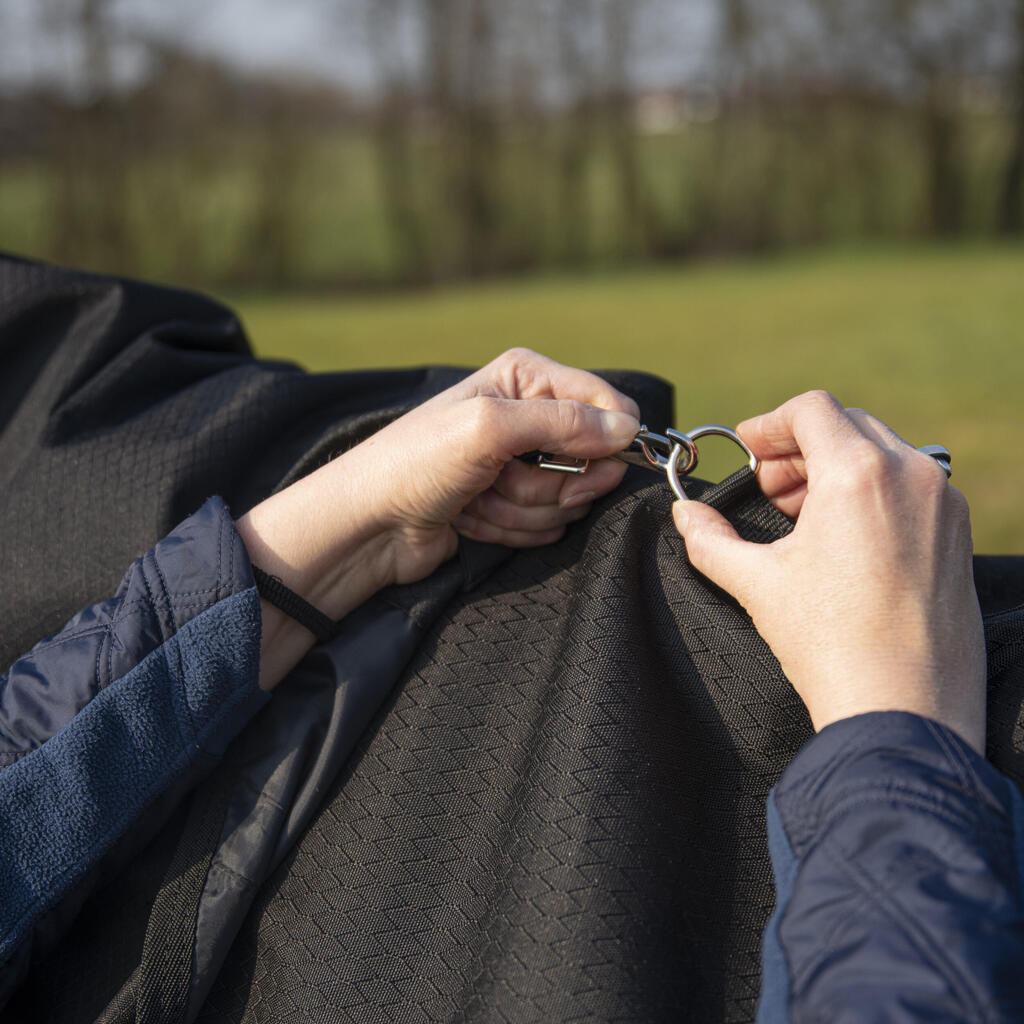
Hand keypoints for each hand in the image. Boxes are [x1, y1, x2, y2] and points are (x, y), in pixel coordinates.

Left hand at [237, 349, 639, 687]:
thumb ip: (562, 423)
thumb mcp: (489, 428)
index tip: (593, 465)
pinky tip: (471, 519)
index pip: (604, 403)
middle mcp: (527, 416)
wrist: (369, 526)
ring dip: (523, 510)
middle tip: (509, 484)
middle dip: (553, 484)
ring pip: (568, 498)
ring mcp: (519, 465)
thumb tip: (629, 429)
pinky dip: (510, 529)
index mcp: (524, 378)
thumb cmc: (416, 463)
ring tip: (476, 500)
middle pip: (591, 458)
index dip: (606, 439)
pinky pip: (546, 524)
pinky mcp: (511, 506)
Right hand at [672, 390, 985, 751]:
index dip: (769, 424)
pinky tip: (844, 538)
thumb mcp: (757, 583)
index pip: (811, 409)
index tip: (747, 450)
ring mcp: (944, 503)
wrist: (903, 709)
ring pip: (883, 453)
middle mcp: (910, 474)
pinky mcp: (960, 535)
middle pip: (847, 425)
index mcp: (858, 473)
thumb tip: (684, 515)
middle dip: (799, 448)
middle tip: (767, 487)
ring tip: (801, 514)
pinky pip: (912, 487)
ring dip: (835, 467)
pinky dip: (872, 492)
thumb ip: (710, 539)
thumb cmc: (830, 644)